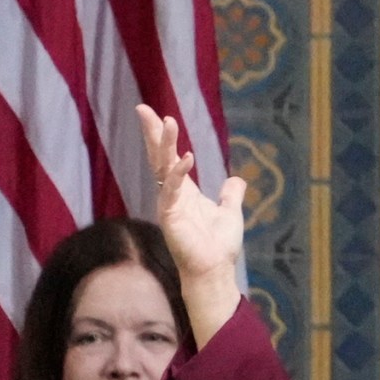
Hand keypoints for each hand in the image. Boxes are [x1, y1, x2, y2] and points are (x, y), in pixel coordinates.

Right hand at [137, 105, 246, 342]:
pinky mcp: (170, 217)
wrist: (214, 270)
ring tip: (167, 121)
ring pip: (162, 168)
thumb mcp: (230, 212)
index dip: (160, 137)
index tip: (154, 114)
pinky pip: (173, 190)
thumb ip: (230, 195)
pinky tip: (186, 157)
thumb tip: (237, 180)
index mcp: (184, 192)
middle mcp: (172, 195)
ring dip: (164, 145)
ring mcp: (169, 205)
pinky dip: (178, 173)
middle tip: (143, 108)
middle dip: (152, 133)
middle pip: (158, 157)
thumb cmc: (218, 246)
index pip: (167, 158)